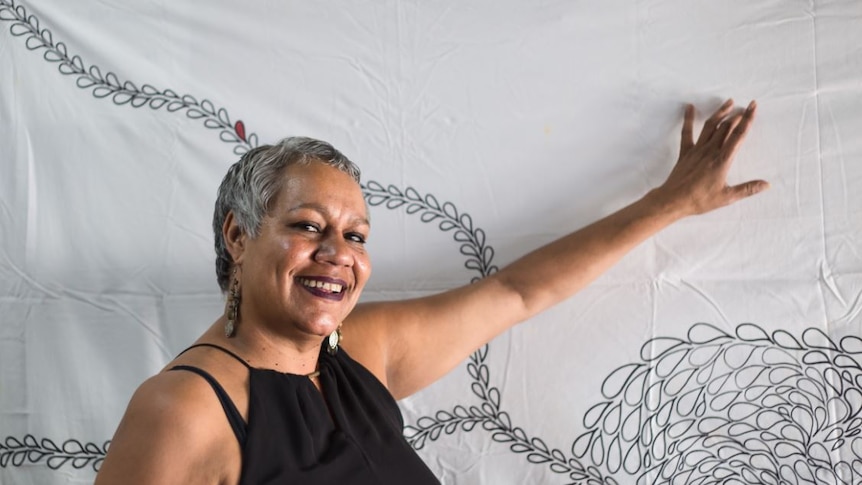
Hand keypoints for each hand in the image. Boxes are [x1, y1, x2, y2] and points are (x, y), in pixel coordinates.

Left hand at [652, 99, 768, 216]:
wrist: (674, 200)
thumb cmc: (700, 200)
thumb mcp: (727, 197)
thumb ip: (748, 189)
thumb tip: (767, 185)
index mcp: (723, 160)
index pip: (738, 135)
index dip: (748, 119)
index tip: (753, 106)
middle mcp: (710, 151)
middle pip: (726, 127)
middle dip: (737, 115)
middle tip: (746, 107)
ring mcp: (697, 149)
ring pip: (710, 126)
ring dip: (720, 113)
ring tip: (729, 102)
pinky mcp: (685, 152)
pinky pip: (686, 133)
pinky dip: (688, 119)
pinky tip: (690, 107)